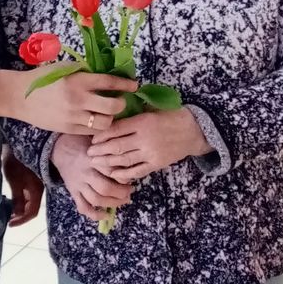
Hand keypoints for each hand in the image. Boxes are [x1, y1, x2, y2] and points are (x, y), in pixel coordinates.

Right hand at [0, 68, 138, 135]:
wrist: (20, 97)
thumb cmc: (42, 79)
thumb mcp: (64, 68)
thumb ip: (84, 71)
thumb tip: (106, 73)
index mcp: (78, 81)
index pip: (109, 83)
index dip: (125, 84)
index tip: (134, 85)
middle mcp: (78, 100)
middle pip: (113, 107)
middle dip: (121, 104)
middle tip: (120, 101)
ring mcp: (74, 117)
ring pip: (105, 123)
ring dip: (110, 118)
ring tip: (108, 113)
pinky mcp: (69, 129)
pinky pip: (92, 131)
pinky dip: (97, 127)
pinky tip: (96, 120)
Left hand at [2, 146, 42, 226]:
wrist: (18, 141)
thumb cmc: (15, 160)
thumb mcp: (14, 180)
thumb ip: (17, 198)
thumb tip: (16, 215)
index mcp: (36, 190)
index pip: (32, 212)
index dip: (21, 221)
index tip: (9, 224)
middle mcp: (39, 189)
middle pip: (32, 208)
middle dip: (20, 216)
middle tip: (7, 218)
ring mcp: (36, 183)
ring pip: (30, 201)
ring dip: (19, 208)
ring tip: (7, 211)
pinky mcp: (32, 179)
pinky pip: (28, 194)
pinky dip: (20, 200)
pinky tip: (11, 199)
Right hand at [51, 134, 133, 223]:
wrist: (59, 148)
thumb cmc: (82, 142)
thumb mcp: (96, 140)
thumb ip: (109, 148)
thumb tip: (127, 156)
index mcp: (91, 158)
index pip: (110, 170)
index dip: (123, 176)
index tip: (132, 176)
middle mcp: (85, 173)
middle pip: (104, 188)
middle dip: (121, 193)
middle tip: (130, 191)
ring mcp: (78, 184)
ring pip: (96, 199)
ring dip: (112, 203)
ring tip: (123, 200)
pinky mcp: (73, 192)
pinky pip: (83, 207)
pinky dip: (94, 215)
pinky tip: (106, 215)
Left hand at [87, 109, 210, 181]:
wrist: (193, 131)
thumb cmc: (171, 116)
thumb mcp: (152, 109)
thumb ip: (134, 114)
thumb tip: (112, 115)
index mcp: (142, 121)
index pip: (116, 129)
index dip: (101, 135)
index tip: (92, 138)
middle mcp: (144, 138)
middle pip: (116, 146)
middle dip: (100, 151)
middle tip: (89, 153)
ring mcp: (150, 152)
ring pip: (123, 160)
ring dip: (107, 162)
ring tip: (96, 163)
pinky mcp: (156, 164)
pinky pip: (136, 171)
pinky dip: (123, 174)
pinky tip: (113, 174)